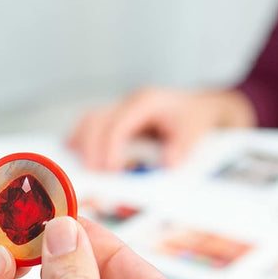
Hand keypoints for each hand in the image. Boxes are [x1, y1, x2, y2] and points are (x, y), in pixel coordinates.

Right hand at [68, 88, 256, 170]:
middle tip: (93, 176)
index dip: (109, 148)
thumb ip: (183, 146)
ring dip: (80, 147)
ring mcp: (118, 111)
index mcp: (146, 102)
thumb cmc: (193, 119)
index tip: (109, 170)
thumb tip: (168, 163)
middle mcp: (127, 104)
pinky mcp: (113, 121)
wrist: (198, 107)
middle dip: (89, 149)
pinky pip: (89, 129)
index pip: (117, 123)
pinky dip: (81, 144)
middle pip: (94, 120)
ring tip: (82, 170)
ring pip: (87, 122)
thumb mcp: (196, 129)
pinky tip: (80, 161)